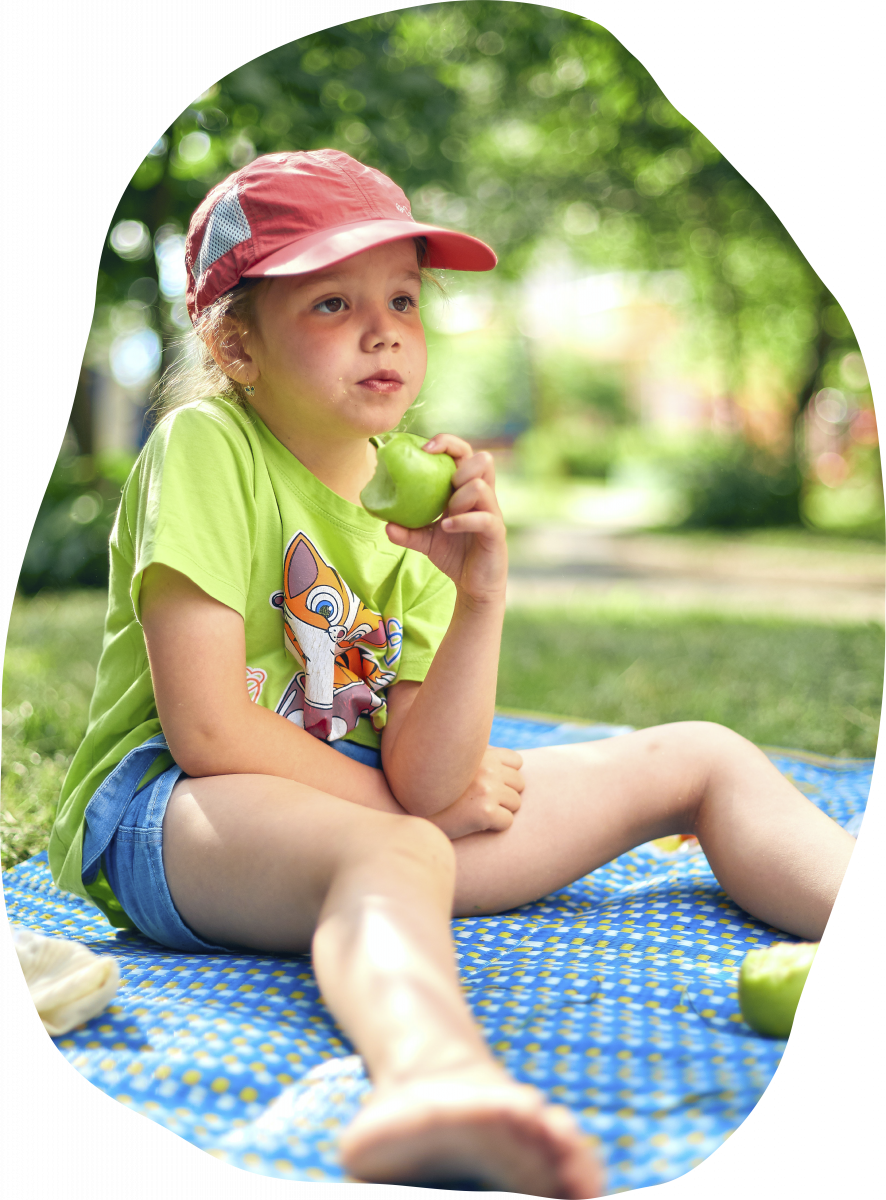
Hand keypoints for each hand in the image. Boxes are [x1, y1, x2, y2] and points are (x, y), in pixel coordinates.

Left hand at [384, 434, 507, 605]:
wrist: (473, 584)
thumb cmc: (454, 554)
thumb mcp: (425, 540)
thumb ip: (407, 531)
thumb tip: (385, 524)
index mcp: (467, 489)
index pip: (465, 453)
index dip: (448, 443)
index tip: (424, 449)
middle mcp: (484, 496)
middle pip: (484, 459)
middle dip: (459, 467)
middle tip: (444, 487)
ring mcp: (492, 512)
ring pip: (481, 487)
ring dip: (459, 497)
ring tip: (446, 515)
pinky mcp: (496, 532)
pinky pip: (484, 518)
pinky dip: (462, 520)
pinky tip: (446, 527)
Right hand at [426, 746, 524, 839]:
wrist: (409, 810)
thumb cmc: (433, 789)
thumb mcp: (455, 762)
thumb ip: (478, 758)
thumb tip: (508, 761)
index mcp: (482, 754)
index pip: (517, 762)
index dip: (506, 776)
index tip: (489, 785)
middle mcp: (487, 768)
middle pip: (519, 784)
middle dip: (505, 795)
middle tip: (481, 802)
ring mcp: (487, 789)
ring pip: (516, 803)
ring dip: (501, 810)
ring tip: (476, 811)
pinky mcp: (485, 811)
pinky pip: (507, 822)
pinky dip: (495, 826)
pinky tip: (475, 823)